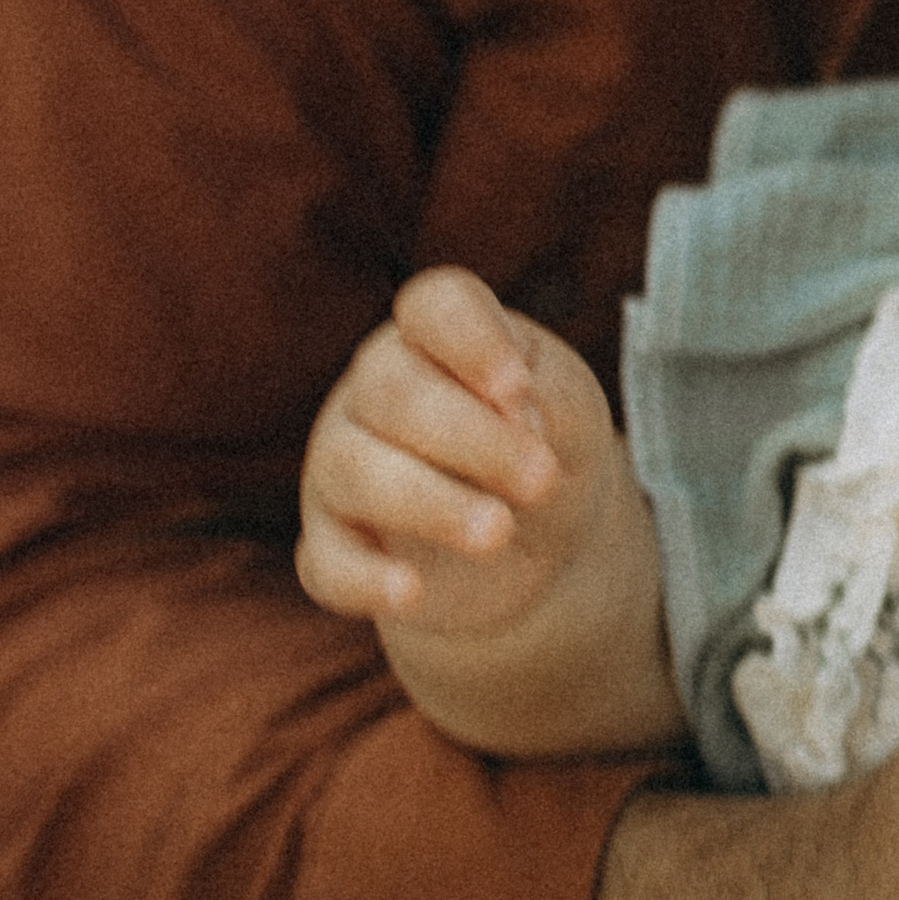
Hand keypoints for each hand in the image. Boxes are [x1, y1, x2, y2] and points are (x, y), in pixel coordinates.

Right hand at [299, 266, 601, 636]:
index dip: (471, 339)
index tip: (518, 386)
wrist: (533, 540)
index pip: (434, 307)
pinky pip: (325, 562)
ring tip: (499, 532)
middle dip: (471, 437)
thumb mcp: (573, 414)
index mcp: (438, 337)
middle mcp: (373, 389)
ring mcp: (340, 466)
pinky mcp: (331, 545)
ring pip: (354, 470)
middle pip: (393, 391)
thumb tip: (512, 408)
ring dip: (429, 502)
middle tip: (540, 480)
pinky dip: (364, 579)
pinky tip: (410, 592)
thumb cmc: (546, 446)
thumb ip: (551, 396)